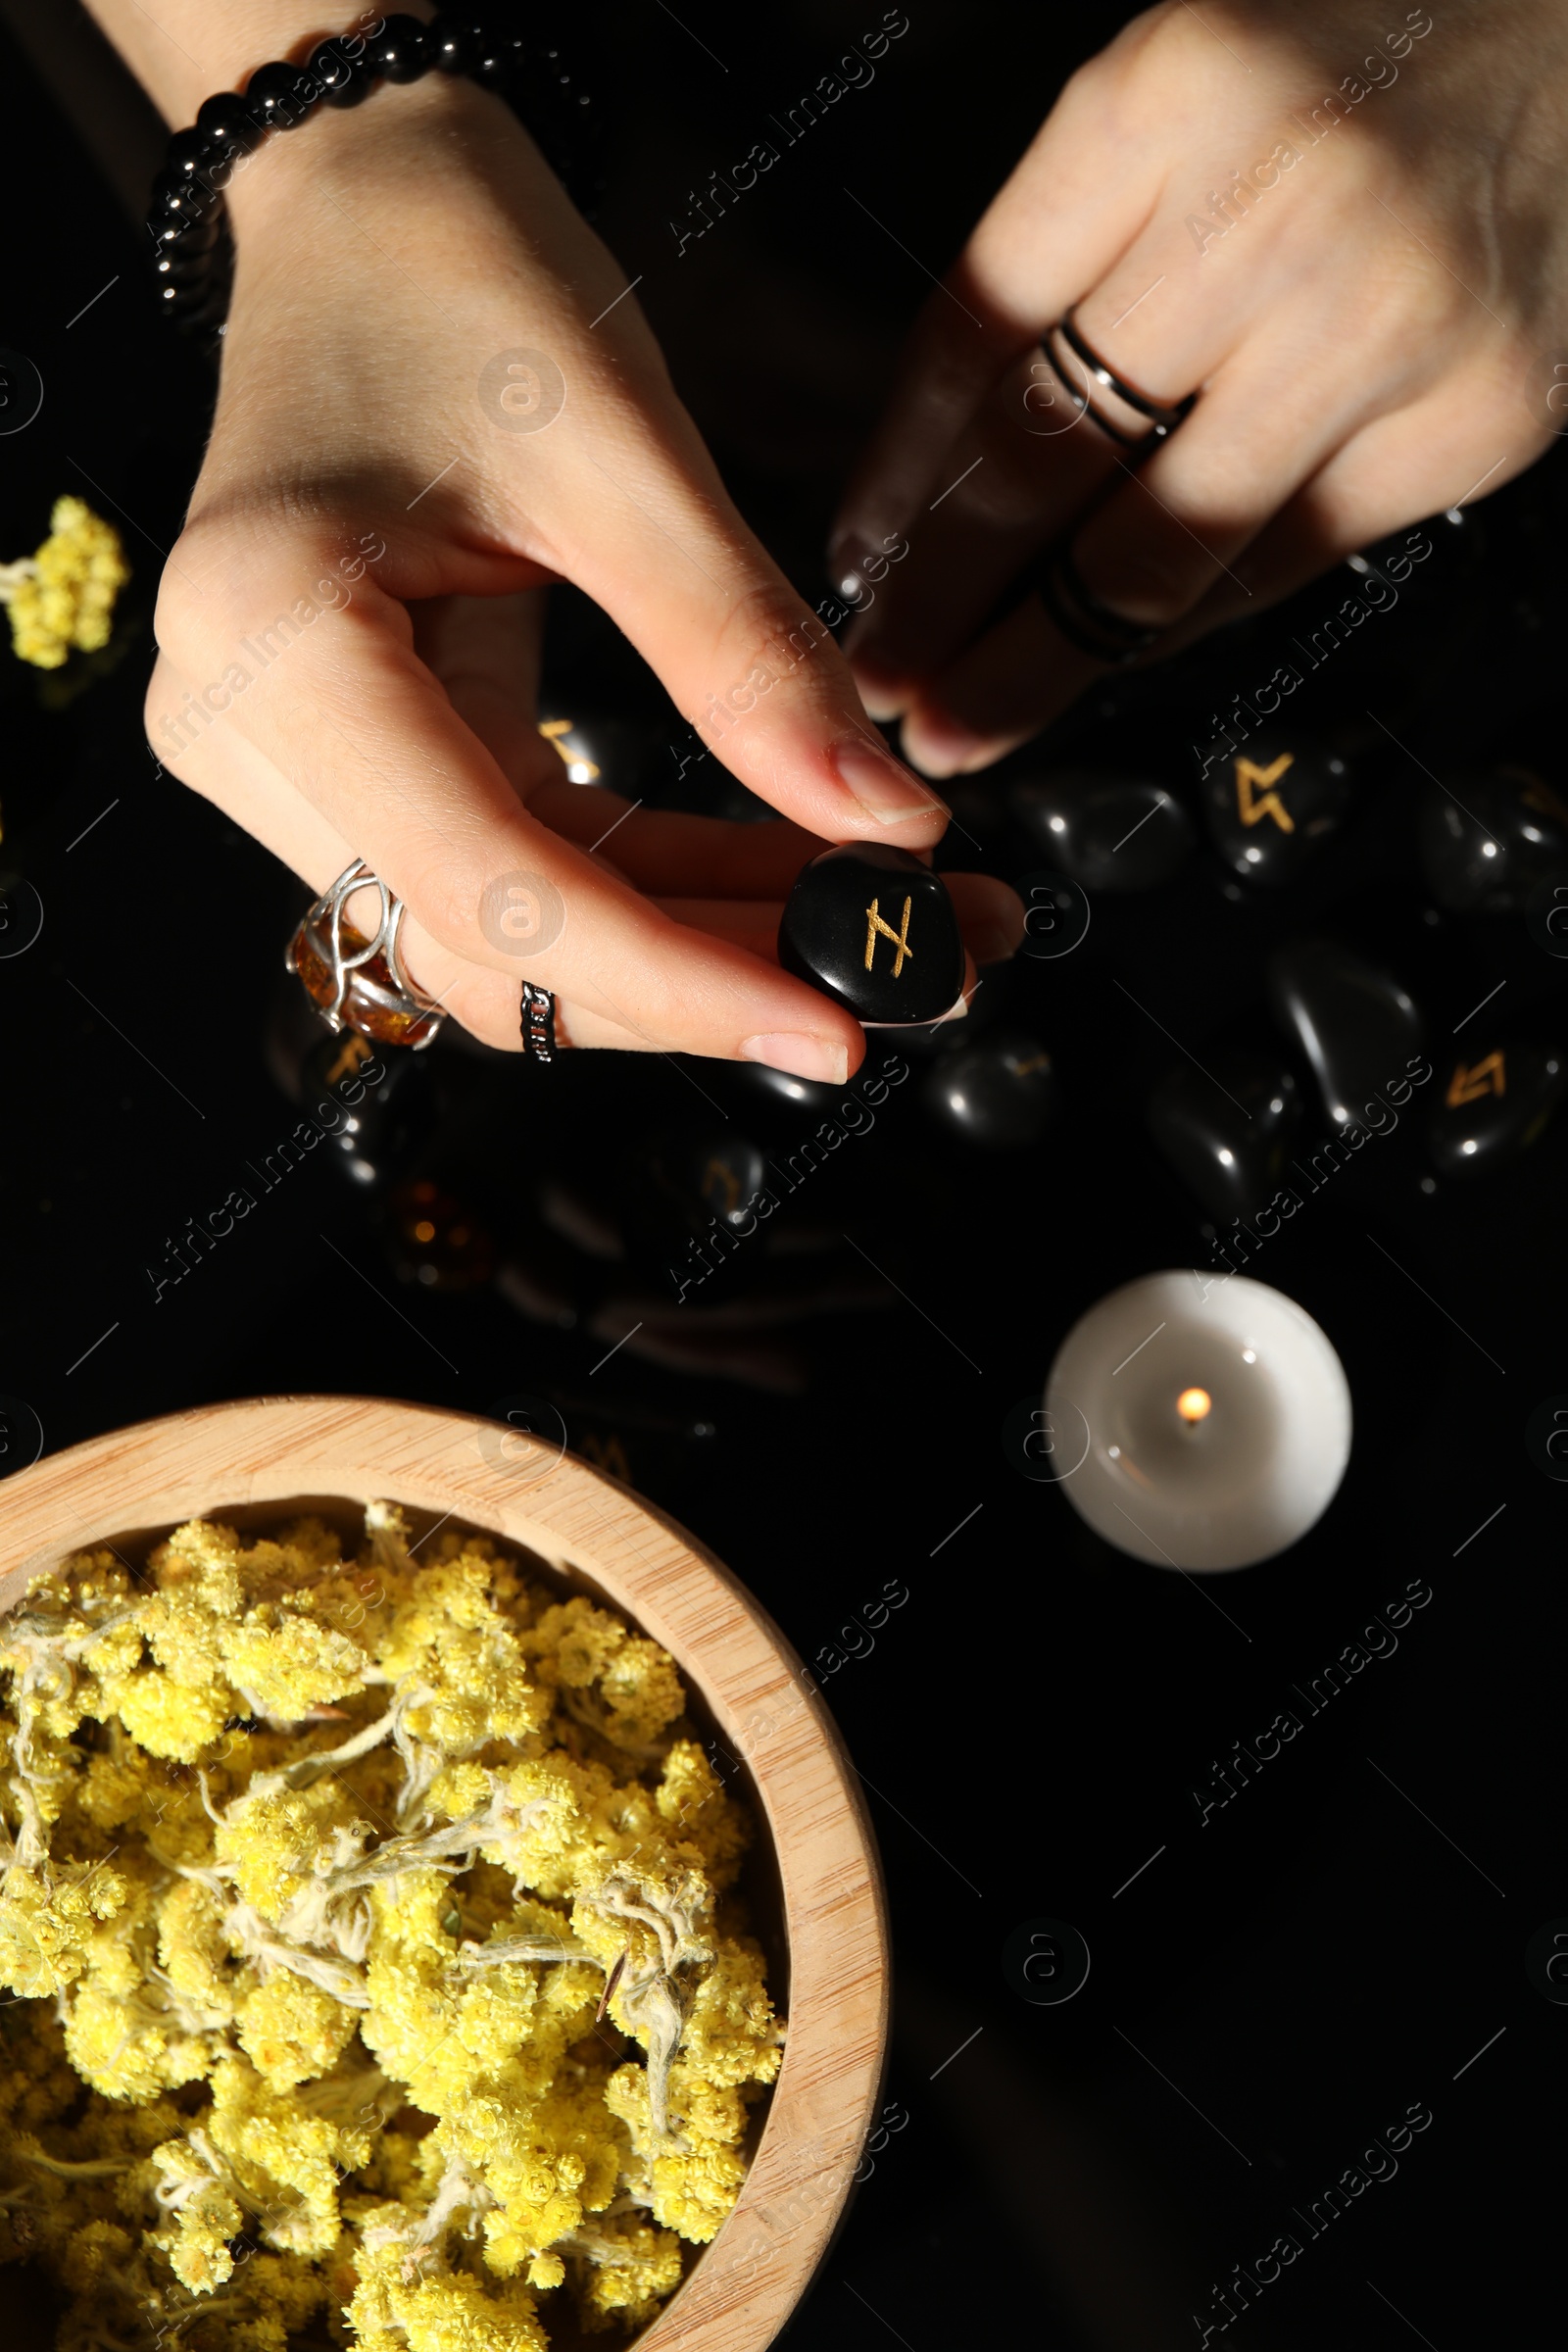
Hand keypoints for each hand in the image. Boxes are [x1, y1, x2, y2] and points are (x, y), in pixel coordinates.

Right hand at [145, 69, 1020, 1077]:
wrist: (360, 207)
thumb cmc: (455, 272)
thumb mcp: (620, 451)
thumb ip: (747, 652)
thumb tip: (890, 827)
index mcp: (276, 643)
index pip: (488, 886)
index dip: (674, 978)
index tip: (839, 1019)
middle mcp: (249, 734)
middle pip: (500, 948)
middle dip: (716, 977)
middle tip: (921, 970)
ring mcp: (296, 763)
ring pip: (519, 937)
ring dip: (705, 947)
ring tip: (892, 922)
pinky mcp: (363, 764)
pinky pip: (527, 872)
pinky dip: (666, 889)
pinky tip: (801, 877)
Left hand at [829, 0, 1567, 774]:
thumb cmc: (1376, 65)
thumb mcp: (1191, 91)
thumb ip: (1077, 245)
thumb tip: (950, 454)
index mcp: (1168, 99)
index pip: (981, 332)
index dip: (900, 478)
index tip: (860, 565)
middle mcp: (1275, 210)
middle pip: (1051, 461)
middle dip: (944, 602)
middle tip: (883, 682)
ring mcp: (1385, 323)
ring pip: (1163, 547)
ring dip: (1042, 657)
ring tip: (968, 718)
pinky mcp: (1473, 416)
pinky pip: (1285, 561)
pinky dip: (1181, 625)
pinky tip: (1113, 657)